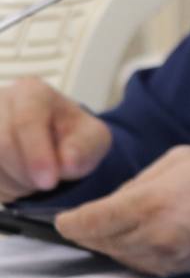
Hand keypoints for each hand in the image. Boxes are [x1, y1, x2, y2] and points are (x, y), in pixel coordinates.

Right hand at [0, 77, 111, 199]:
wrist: (53, 145)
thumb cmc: (73, 138)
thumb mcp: (93, 139)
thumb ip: (85, 148)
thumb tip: (67, 162)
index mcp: (32, 93)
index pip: (26, 122)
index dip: (36, 155)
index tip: (49, 181)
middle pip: (0, 142)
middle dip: (24, 171)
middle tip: (45, 183)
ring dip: (10, 180)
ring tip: (32, 179)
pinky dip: (0, 184)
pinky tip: (15, 181)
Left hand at [56, 146, 189, 274]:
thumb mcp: (177, 160)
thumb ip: (138, 183)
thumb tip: (116, 201)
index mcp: (147, 205)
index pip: (87, 224)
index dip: (70, 223)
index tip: (65, 220)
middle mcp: (152, 238)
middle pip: (99, 243)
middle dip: (91, 231)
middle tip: (90, 221)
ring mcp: (166, 259)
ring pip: (119, 257)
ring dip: (113, 243)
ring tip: (122, 226)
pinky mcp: (180, 271)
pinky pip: (143, 265)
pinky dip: (136, 253)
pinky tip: (145, 238)